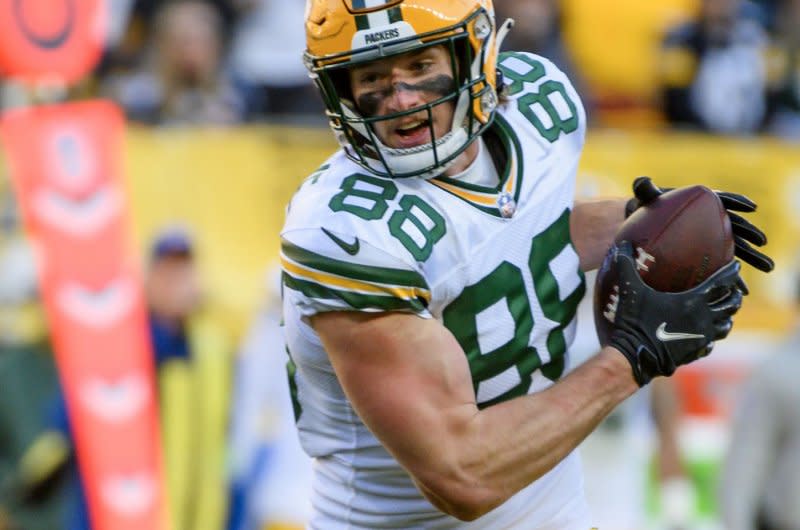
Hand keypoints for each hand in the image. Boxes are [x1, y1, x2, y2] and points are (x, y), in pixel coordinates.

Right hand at [605, 241, 744, 385]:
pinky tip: (707, 336)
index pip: (721, 283)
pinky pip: (710, 343)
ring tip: (726, 312)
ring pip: (725, 326)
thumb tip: (623, 243)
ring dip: (727, 317)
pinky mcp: (694, 352)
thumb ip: (627, 265)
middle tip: (733, 289)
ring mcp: (701, 337)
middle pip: (730, 305)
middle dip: (734, 295)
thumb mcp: (630, 290)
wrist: (636, 356)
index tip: (736, 266)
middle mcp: (703, 319)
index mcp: (693, 301)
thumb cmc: (635, 321)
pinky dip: (712, 337)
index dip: (730, 273)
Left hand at [624, 176, 773, 272]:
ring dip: (752, 257)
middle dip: (750, 233)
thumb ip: (645, 188)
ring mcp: (711, 236)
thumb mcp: (646, 197)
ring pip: (735, 247)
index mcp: (703, 202)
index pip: (724, 200)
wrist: (645, 223)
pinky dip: (733, 276)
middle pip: (735, 226)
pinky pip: (722, 264)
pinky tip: (743, 290)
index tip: (751, 207)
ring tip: (767, 267)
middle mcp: (711, 219)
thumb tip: (641, 181)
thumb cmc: (648, 207)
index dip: (737, 202)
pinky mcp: (707, 252)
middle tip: (761, 241)